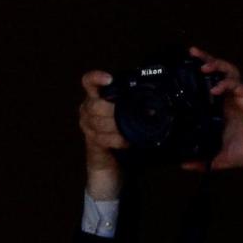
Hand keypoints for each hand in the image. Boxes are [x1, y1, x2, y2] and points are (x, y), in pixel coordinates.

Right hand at [80, 70, 126, 199]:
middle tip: (132, 113)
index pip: (88, 82)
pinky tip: (127, 141)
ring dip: (119, 127)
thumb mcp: (125, 115)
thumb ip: (131, 105)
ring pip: (100, 122)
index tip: (109, 79)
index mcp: (95, 98)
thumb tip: (155, 101)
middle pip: (95, 105)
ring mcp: (87, 126)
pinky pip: (103, 138)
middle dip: (114, 110)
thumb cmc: (120, 134)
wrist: (108, 163)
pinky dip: (118, 139)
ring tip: (133, 129)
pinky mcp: (91, 141)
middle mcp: (87, 110)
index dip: (96, 78)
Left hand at [185, 47, 242, 184]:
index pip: (208, 83)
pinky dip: (226, 84)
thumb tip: (182, 164)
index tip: (182, 66)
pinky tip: (215, 88)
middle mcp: (229, 98)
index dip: (197, 73)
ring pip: (229, 72)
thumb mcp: (215, 157)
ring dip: (217, 65)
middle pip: (218, 71)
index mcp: (220, 107)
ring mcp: (240, 97)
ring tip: (203, 66)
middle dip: (206, 59)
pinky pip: (238, 85)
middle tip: (192, 52)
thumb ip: (199, 160)